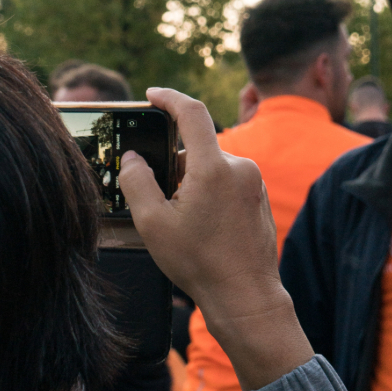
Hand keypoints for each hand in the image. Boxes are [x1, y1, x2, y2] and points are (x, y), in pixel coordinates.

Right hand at [118, 88, 312, 390]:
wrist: (245, 296)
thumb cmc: (199, 263)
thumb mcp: (153, 223)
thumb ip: (136, 182)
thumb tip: (133, 158)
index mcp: (213, 168)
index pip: (191, 113)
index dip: (169, 97)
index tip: (152, 95)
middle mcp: (239, 167)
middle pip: (197, 149)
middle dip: (174, 167)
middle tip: (160, 202)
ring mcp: (253, 182)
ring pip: (211, 167)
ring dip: (192, 184)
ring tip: (183, 224)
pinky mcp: (258, 197)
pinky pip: (227, 182)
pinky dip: (209, 193)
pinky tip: (203, 229)